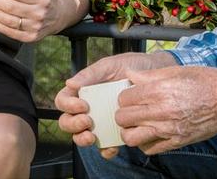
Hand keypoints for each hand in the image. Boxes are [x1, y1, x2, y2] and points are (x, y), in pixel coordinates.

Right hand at [56, 51, 177, 158]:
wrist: (154, 75)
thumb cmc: (130, 67)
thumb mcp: (110, 66)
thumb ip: (90, 74)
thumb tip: (70, 83)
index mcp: (82, 91)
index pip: (63, 101)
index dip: (67, 105)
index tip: (83, 105)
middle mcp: (87, 108)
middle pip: (67, 122)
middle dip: (73, 124)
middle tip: (87, 121)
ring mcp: (99, 122)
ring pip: (81, 137)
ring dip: (83, 140)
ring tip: (93, 137)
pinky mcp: (113, 133)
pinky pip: (104, 147)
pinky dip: (105, 150)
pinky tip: (112, 147)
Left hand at [117, 66, 216, 155]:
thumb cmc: (205, 81)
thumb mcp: (177, 71)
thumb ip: (150, 75)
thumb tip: (130, 75)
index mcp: (160, 90)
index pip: (124, 98)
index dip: (125, 96)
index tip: (131, 96)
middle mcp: (161, 111)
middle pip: (123, 118)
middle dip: (123, 113)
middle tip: (131, 110)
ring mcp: (168, 129)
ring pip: (131, 138)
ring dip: (129, 131)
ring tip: (136, 125)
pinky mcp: (176, 142)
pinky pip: (149, 149)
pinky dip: (144, 143)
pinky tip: (150, 134)